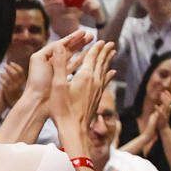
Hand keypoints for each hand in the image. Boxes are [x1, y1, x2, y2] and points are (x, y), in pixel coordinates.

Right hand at [49, 33, 113, 150]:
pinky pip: (105, 81)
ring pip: (105, 71)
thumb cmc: (63, 109)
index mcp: (85, 76)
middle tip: (111, 43)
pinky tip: (112, 73)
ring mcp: (98, 90)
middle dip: (105, 51)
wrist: (74, 130)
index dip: (96, 48)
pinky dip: (109, 74)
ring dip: (108, 60)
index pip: (92, 57)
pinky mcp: (97, 98)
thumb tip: (61, 46)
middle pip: (101, 62)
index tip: (101, 40)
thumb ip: (60, 65)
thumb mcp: (57, 85)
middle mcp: (95, 81)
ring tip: (113, 53)